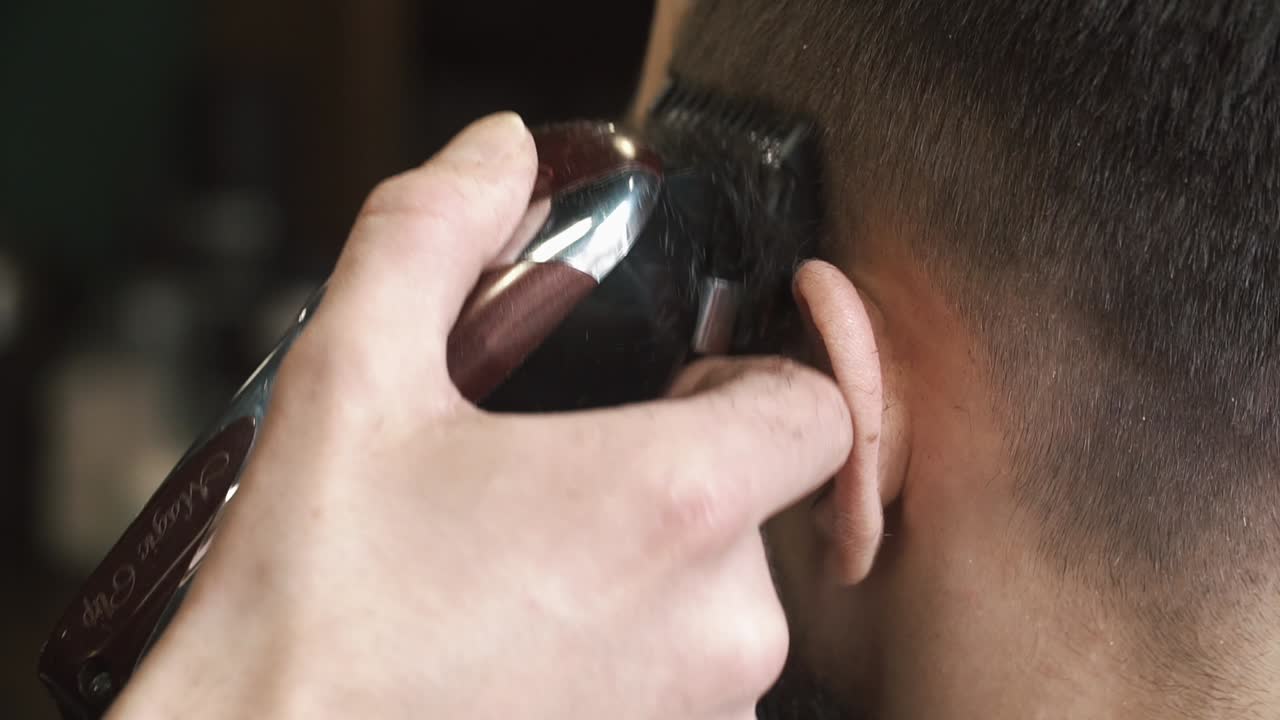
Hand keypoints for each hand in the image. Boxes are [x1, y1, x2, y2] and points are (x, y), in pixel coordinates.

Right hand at [109, 113, 852, 719]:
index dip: (752, 386)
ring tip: (523, 582)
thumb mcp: (350, 383)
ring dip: (648, 581)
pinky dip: (632, 665)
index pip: (819, 409)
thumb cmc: (308, 618)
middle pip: (758, 510)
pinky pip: (690, 691)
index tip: (676, 395)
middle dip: (674, 484)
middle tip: (551, 494)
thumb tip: (496, 156)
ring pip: (721, 606)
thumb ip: (433, 235)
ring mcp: (704, 714)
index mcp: (672, 501)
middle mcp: (721, 624)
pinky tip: (528, 653)